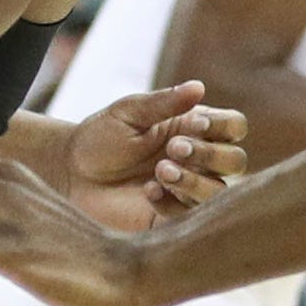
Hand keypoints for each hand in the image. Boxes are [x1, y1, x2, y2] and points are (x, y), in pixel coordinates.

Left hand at [59, 79, 246, 231]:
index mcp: (193, 129)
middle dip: (210, 154)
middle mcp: (197, 160)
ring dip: (194, 181)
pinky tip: (148, 193)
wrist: (70, 174)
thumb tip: (199, 87)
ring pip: (219, 192)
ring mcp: (186, 190)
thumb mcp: (129, 112)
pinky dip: (173, 204)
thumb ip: (164, 103)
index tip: (192, 124)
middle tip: (173, 149)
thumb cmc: (100, 138)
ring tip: (160, 171)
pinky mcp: (171, 218)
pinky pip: (191, 217)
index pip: (233, 126)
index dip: (221, 126)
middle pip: (235, 160)